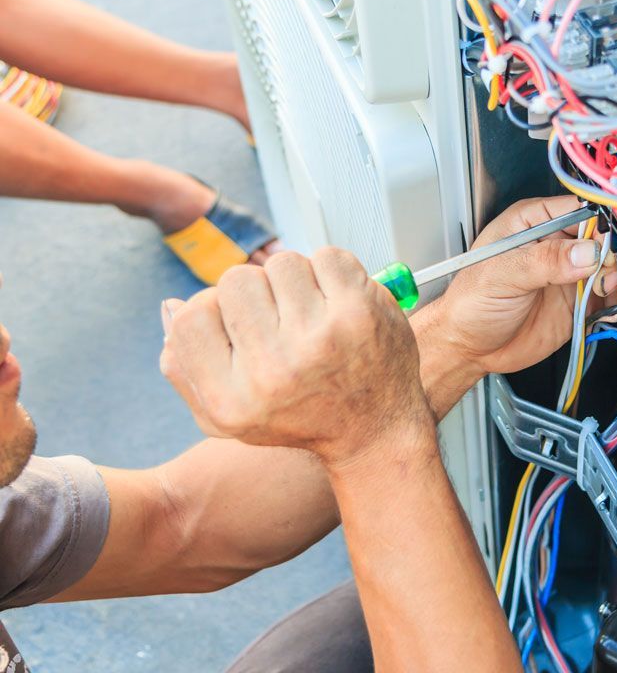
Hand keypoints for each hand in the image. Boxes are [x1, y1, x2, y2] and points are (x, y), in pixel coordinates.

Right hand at [159, 248, 431, 465]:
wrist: (376, 432)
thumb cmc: (298, 417)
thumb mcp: (226, 418)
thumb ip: (185, 366)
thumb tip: (169, 305)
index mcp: (231, 401)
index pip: (191, 315)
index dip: (215, 310)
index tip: (243, 326)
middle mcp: (273, 372)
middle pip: (236, 280)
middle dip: (258, 291)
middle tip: (282, 320)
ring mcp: (321, 339)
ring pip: (283, 263)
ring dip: (296, 280)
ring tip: (312, 313)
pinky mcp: (361, 314)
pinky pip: (328, 256)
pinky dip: (332, 271)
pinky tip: (337, 303)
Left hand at [413, 196, 616, 386]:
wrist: (470, 348)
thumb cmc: (470, 304)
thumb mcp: (502, 275)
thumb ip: (544, 261)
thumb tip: (585, 251)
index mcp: (534, 222)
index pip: (579, 210)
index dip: (599, 223)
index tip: (609, 242)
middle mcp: (557, 244)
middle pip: (603, 238)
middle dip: (615, 254)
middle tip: (610, 272)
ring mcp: (571, 274)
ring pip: (612, 267)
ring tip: (613, 291)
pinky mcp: (581, 302)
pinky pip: (612, 296)